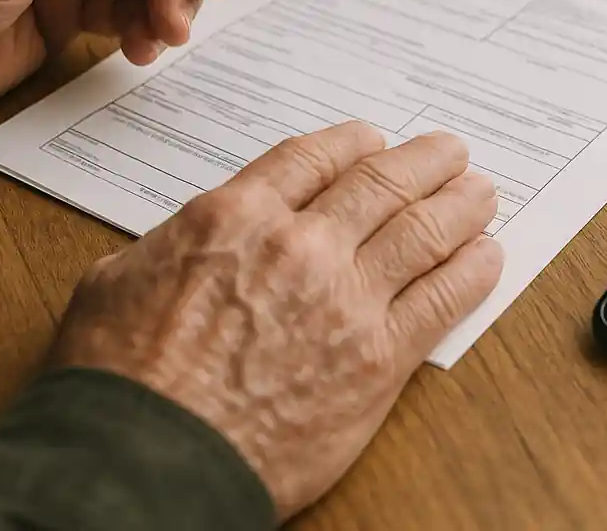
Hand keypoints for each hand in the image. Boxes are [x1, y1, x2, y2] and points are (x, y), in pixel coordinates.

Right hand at [50, 122, 503, 520]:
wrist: (141, 466)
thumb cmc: (117, 379)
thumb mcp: (121, 278)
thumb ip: (180, 241)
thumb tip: (207, 233)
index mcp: (237, 216)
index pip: (315, 156)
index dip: (354, 143)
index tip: (374, 140)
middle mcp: (301, 244)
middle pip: (382, 182)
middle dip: (425, 161)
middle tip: (451, 152)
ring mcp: (346, 299)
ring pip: (423, 230)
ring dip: (461, 205)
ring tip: (482, 192)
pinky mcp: (378, 360)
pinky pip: (442, 301)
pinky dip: (473, 272)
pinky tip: (488, 256)